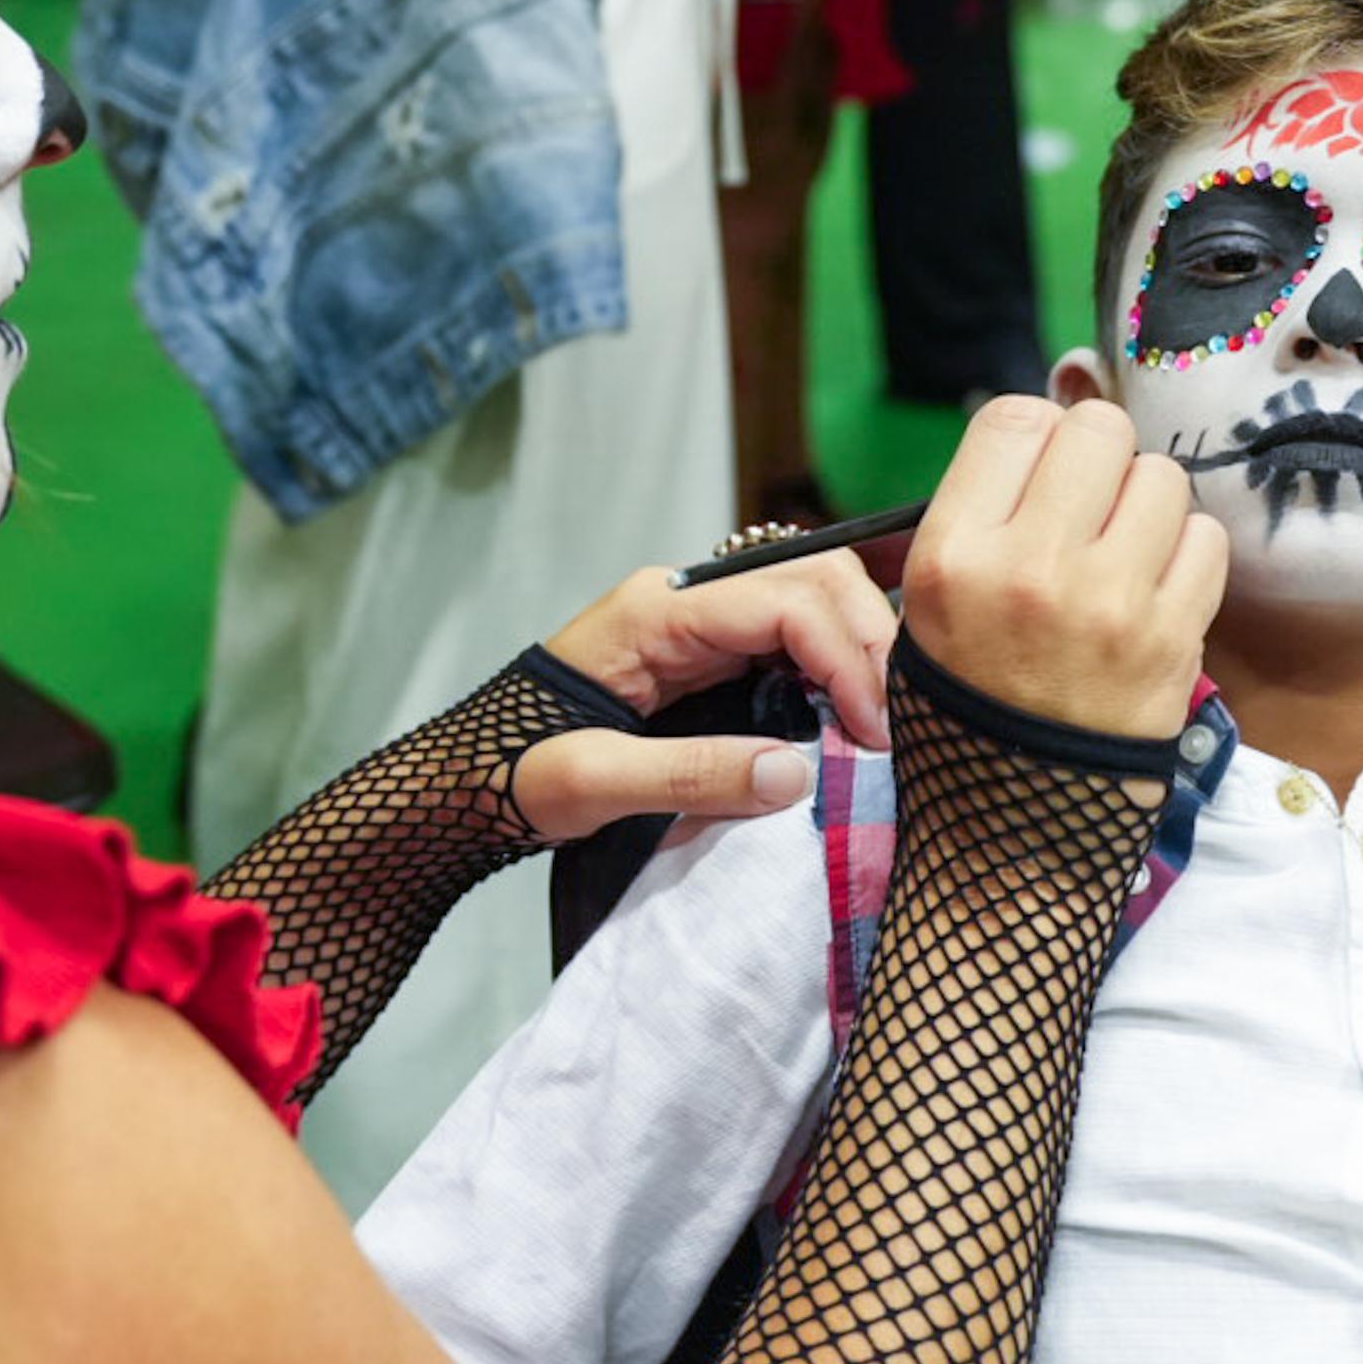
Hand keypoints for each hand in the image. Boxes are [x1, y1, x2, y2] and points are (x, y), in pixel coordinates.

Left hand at [512, 549, 900, 836]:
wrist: (467, 781)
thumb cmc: (513, 774)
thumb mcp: (590, 783)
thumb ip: (690, 775)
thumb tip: (797, 773)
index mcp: (656, 612)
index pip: (785, 600)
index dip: (846, 657)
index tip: (873, 732)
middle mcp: (684, 601)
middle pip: (812, 580)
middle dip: (868, 642)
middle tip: (896, 727)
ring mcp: (699, 624)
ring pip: (811, 600)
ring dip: (858, 650)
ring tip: (882, 724)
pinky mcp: (708, 655)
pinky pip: (791, 639)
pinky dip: (834, 667)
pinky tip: (852, 715)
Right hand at [903, 396, 1224, 739]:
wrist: (1013, 827)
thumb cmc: (968, 705)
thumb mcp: (924, 606)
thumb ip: (980, 512)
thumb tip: (1047, 430)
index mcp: (952, 555)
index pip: (1014, 418)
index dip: (1036, 436)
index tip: (1041, 473)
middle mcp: (1028, 569)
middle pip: (1098, 427)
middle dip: (1100, 457)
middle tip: (1091, 507)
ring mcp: (1107, 603)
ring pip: (1161, 475)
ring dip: (1147, 505)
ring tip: (1123, 554)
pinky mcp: (1171, 637)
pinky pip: (1206, 538)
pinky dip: (1187, 556)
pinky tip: (1155, 591)